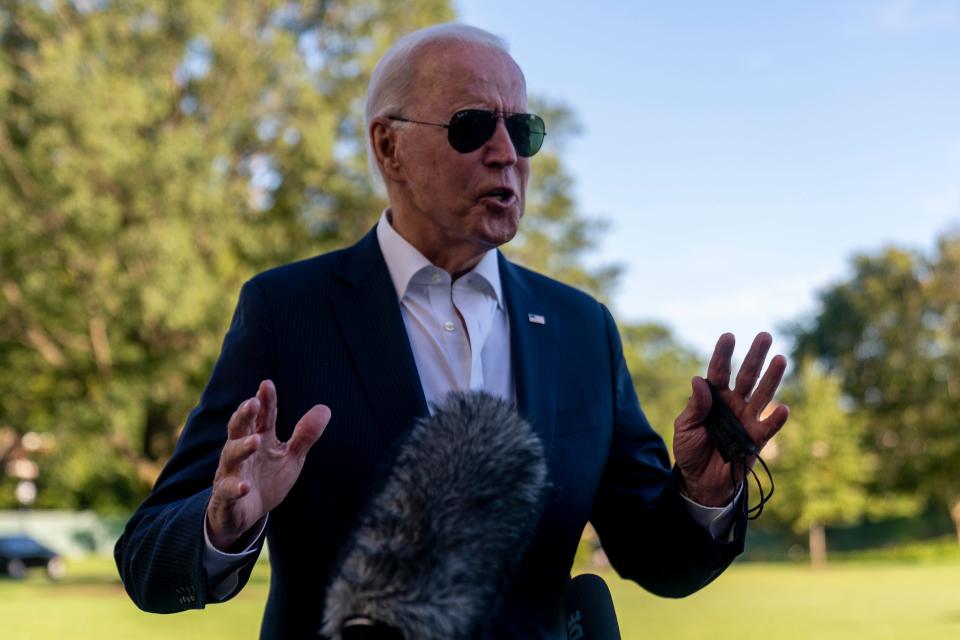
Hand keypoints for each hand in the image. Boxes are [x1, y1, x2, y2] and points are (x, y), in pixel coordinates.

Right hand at [206, 380, 330, 550]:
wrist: (243, 516)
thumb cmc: (266, 480)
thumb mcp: (290, 457)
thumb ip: (304, 435)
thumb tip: (325, 408)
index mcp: (258, 439)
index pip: (261, 417)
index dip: (265, 401)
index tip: (267, 384)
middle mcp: (241, 452)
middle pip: (239, 429)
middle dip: (245, 415)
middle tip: (253, 402)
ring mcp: (231, 473)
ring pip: (231, 456)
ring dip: (242, 447)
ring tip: (255, 441)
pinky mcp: (226, 497)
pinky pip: (227, 491)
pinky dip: (235, 488)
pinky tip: (244, 486)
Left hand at [673, 332, 788, 506]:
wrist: (699, 481)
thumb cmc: (690, 450)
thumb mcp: (684, 427)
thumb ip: (695, 406)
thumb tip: (699, 380)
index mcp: (714, 397)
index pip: (719, 371)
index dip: (723, 355)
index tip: (729, 336)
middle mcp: (733, 404)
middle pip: (746, 376)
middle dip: (755, 357)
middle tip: (765, 336)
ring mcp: (747, 420)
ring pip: (762, 395)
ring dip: (772, 378)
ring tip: (781, 359)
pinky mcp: (756, 439)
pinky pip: (769, 427)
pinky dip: (776, 419)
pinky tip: (782, 408)